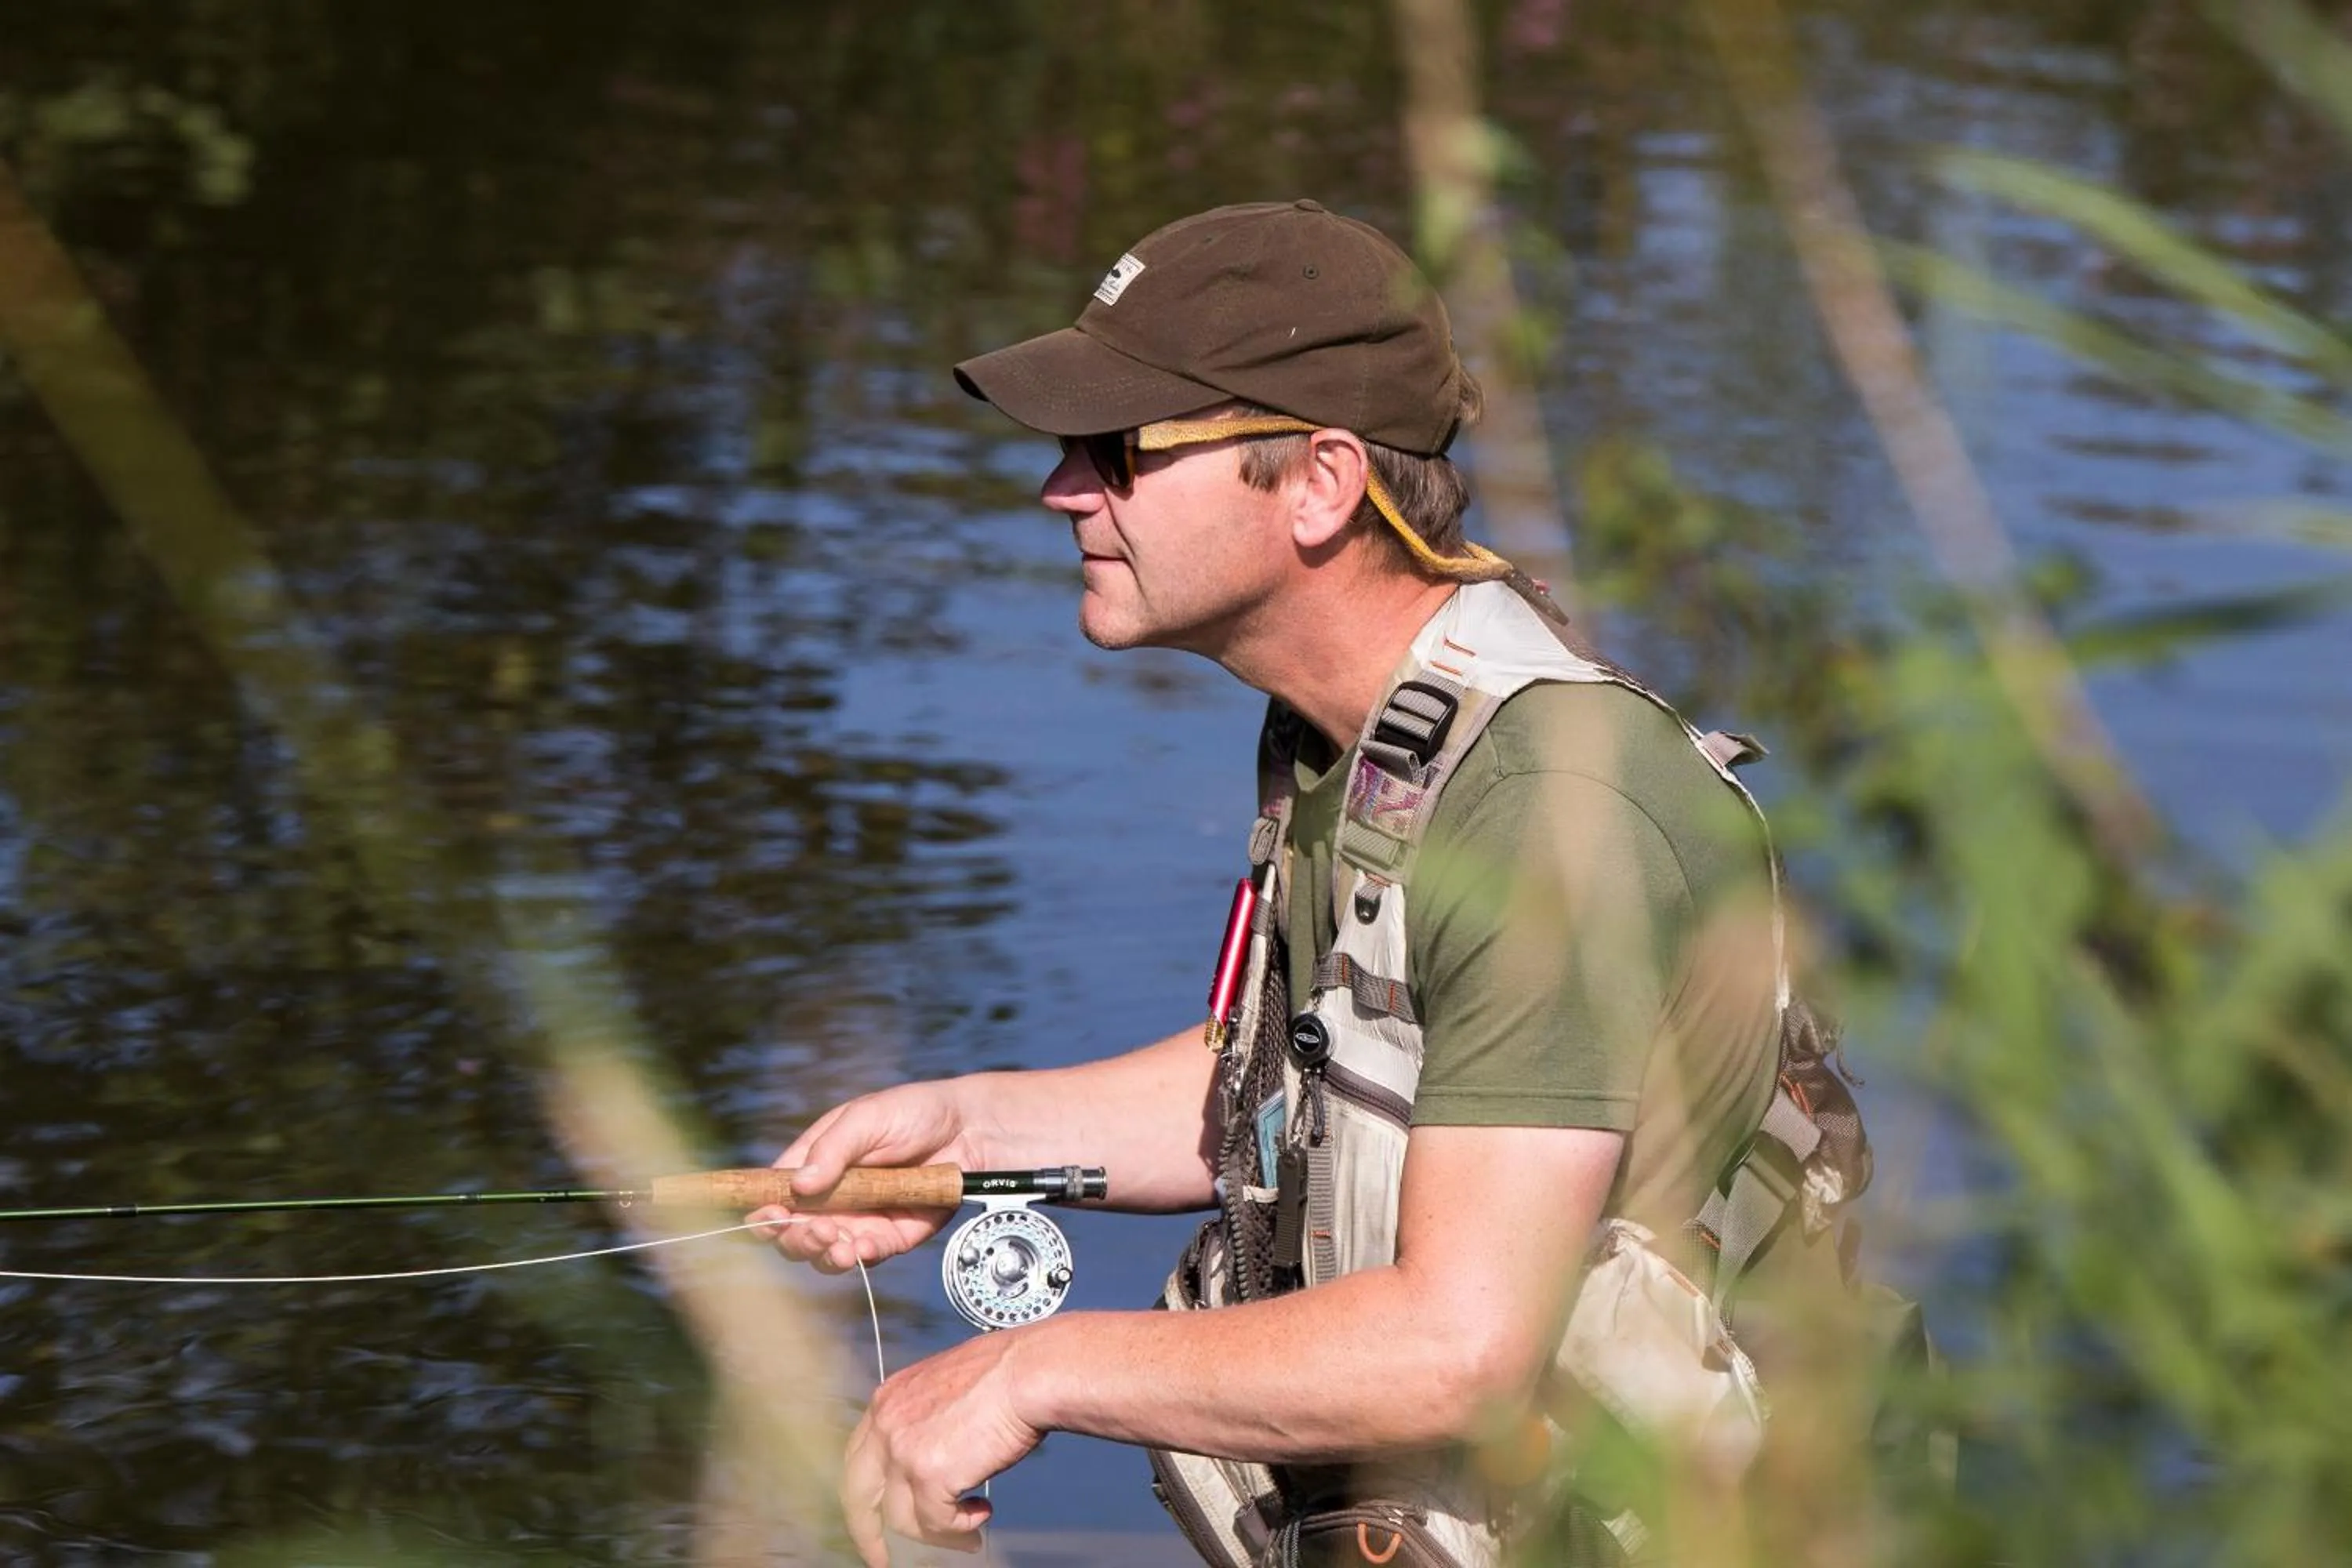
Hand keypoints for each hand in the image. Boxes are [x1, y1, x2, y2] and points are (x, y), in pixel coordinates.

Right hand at [757, 1080, 988, 1273]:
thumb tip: (799, 1185)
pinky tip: (864, 1249)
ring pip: (823, 1252)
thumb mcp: (866, 1119)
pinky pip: (865, 1257)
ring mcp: (857, 1220)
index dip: (763, 1210)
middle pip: (792, 1232)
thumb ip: (832, 1150)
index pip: (774, 1193)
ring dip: (822, 1254)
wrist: (969, 1131)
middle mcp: (830, 1197)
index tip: (767, 1217)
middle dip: (794, 1237)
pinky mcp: (888, 1238)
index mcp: (814, 1163)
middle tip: (813, 1230)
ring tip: (837, 1243)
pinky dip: (860, 1258)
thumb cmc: (912, 1113)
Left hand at [841, 1328, 1046, 1565]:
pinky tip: (981, 1514)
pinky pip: (936, 1522)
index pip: (858, 1460)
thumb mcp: (944, 1388)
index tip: (874, 1517)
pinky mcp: (929, 1475)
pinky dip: (960, 1527)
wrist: (1029, 1372)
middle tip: (883, 1558)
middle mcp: (885, 1424)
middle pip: (858, 1495)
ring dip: (935, 1533)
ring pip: (900, 1518)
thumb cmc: (1005, 1373)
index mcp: (887, 1400)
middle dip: (870, 1534)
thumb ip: (924, 1420)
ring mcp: (902, 1450)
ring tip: (967, 1532)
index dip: (866, 1495)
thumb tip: (932, 1455)